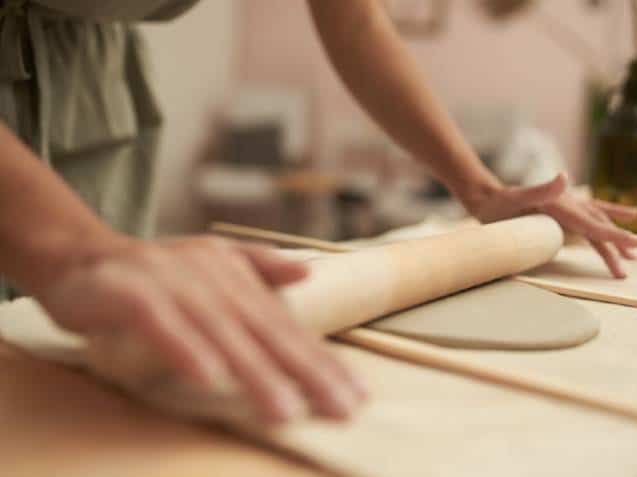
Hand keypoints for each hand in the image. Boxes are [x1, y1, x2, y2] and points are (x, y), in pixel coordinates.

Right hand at [32, 235, 366, 424]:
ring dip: (255, 372)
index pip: (287, 327)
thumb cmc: (155, 272)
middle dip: (307, 373)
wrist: (81, 253)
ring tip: (286, 411)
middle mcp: (214, 279)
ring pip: (223, 332)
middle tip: (340, 410)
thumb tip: (307, 270)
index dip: (322, 361)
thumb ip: (260, 268)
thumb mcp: (212, 264)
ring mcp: (174, 283)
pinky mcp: (132, 293)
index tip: (356, 395)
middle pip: (267, 332)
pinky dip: (185, 349)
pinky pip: (162, 324)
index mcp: (237, 277)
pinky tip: (209, 379)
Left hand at [465, 173, 636, 277]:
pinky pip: (586, 222)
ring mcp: (566, 209)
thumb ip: (541, 190)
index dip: (616, 235)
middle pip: (599, 226)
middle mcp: (569, 205)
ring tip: (634, 250)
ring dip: (614, 237)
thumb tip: (564, 177)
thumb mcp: (518, 197)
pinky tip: (608, 228)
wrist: (487, 197)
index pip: (595, 224)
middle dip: (619, 242)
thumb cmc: (500, 202)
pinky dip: (601, 225)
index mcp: (564, 206)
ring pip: (597, 224)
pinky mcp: (560, 214)